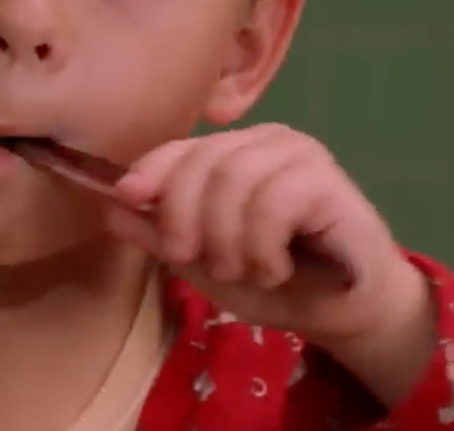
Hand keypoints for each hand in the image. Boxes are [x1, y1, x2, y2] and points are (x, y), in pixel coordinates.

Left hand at [104, 124, 435, 401]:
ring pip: (231, 181)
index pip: (179, 149)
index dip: (150, 171)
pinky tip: (276, 268)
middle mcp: (263, 142)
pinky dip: (262, 246)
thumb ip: (159, 234)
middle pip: (200, 163)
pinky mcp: (326, 177)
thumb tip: (111, 206)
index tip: (127, 196)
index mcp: (232, 153)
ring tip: (247, 271)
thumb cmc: (272, 281)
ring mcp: (297, 154)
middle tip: (201, 263)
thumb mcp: (202, 262)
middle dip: (186, 220)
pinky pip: (270, 202)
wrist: (342, 312)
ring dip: (228, 241)